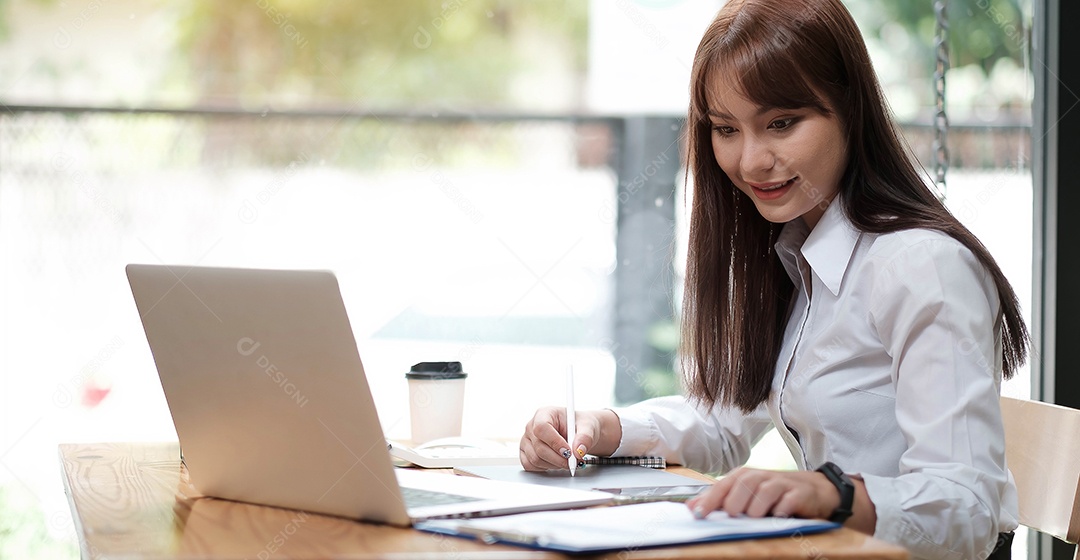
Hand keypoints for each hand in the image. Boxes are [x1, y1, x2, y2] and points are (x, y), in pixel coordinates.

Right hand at [519, 407, 618, 470]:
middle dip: (558, 459)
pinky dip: (545, 468)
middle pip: (539, 447)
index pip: (541, 428)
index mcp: (544, 414)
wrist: (577, 432)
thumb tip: (578, 451)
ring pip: (535, 459)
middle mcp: (531, 426)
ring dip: (554, 465)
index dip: (554, 442)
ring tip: (567, 461)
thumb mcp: (588, 427)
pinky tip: (555, 463)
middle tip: (574, 462)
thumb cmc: (579, 425)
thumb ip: (585, 437)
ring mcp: (526, 440)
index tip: (569, 452)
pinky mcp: (525, 452)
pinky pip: (529, 465)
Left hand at [685, 467, 839, 520]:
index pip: (723, 485)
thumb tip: (691, 507)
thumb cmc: (773, 493)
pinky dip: (782, 509)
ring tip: (756, 516)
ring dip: (757, 507)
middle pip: (743, 485)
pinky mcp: (799, 493)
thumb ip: (719, 499)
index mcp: (744, 477)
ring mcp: (781, 484)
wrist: (813, 489)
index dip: (710, 500)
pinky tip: (779, 515)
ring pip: (765, 491)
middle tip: (735, 514)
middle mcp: (761, 477)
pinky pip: (788, 500)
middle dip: (736, 502)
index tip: (699, 514)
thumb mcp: (745, 494)